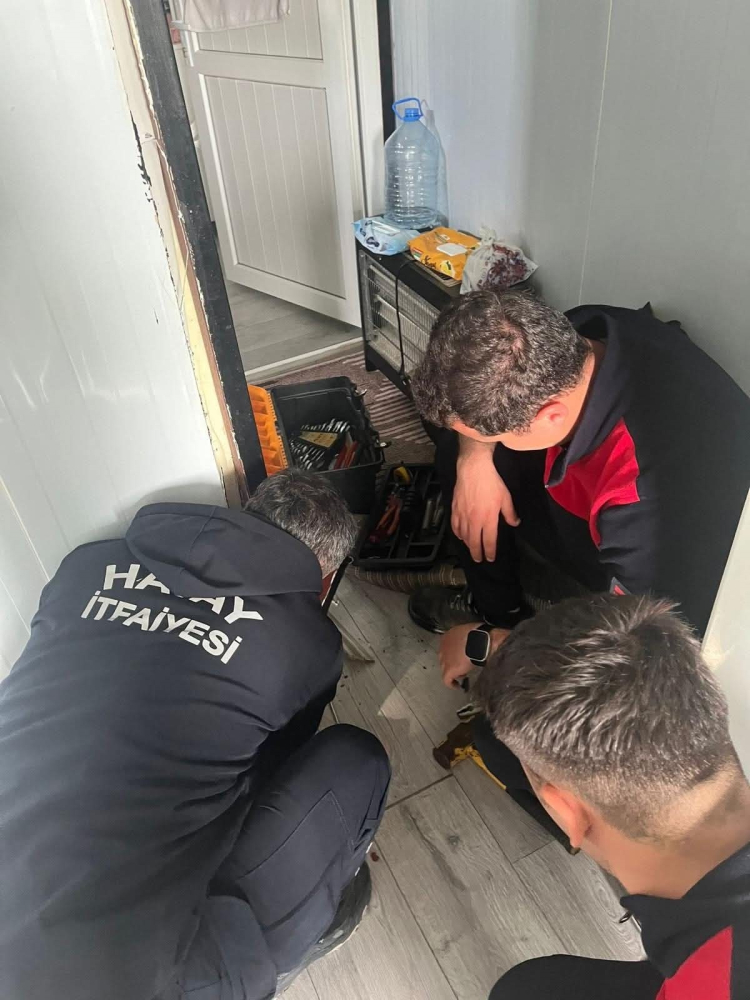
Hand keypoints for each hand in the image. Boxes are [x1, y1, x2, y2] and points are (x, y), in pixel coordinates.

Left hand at [439, 623, 478, 688]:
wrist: (480, 640)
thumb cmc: (479, 634)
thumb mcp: (471, 634)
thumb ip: (467, 640)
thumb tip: (474, 646)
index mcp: (447, 636)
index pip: (447, 647)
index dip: (454, 654)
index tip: (460, 657)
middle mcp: (442, 647)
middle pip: (445, 658)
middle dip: (452, 662)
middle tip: (462, 666)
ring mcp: (444, 659)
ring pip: (445, 668)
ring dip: (453, 671)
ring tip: (462, 674)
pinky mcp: (449, 669)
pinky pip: (447, 680)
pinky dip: (451, 683)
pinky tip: (457, 686)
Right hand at [453, 446, 519, 561]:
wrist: (473, 469)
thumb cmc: (491, 482)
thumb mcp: (505, 497)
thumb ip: (510, 513)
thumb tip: (515, 523)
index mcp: (488, 519)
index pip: (489, 541)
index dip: (489, 552)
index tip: (490, 558)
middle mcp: (474, 521)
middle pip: (474, 543)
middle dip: (477, 553)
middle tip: (478, 559)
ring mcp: (463, 516)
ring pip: (463, 536)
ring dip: (468, 544)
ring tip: (471, 548)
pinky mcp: (455, 509)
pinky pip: (455, 526)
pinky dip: (458, 533)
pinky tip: (460, 535)